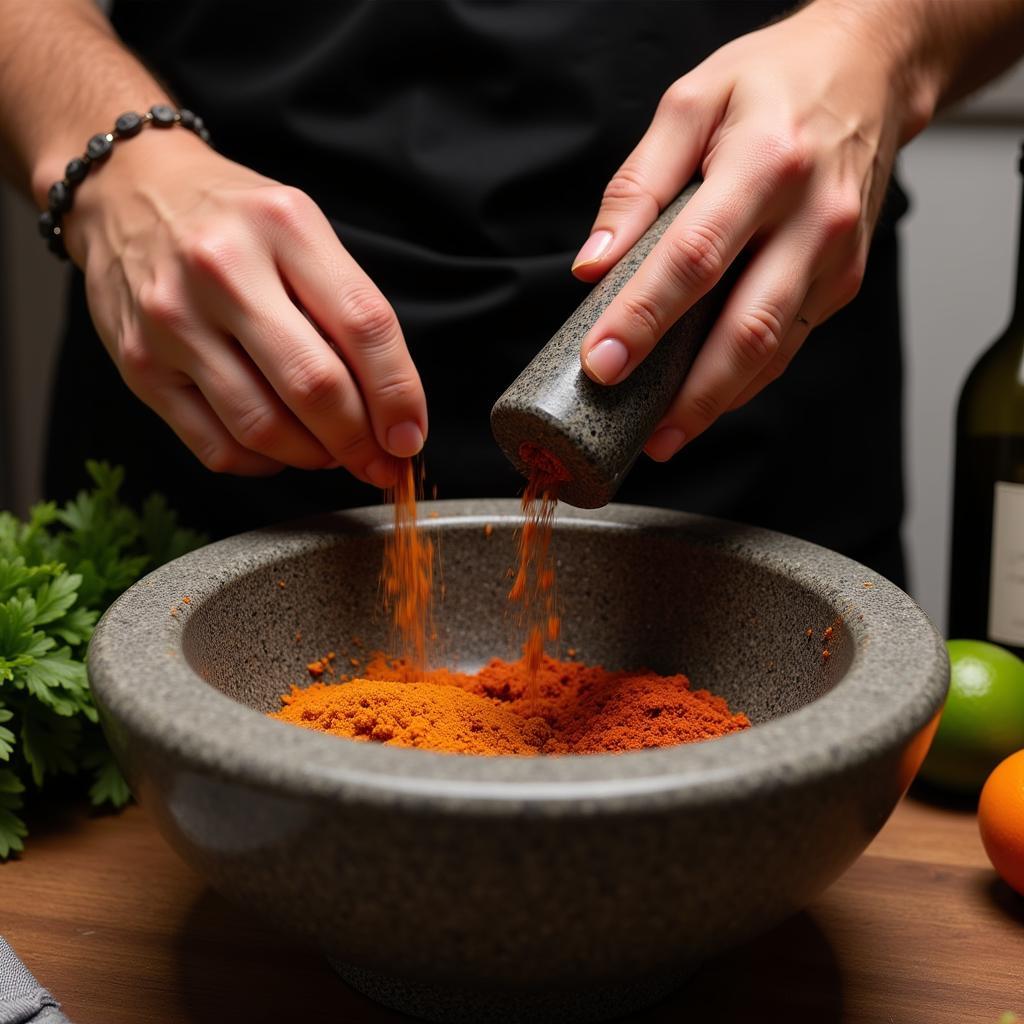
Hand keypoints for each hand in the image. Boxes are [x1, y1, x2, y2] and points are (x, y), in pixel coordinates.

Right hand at [61, 129, 425, 484]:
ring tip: (331, 452)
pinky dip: (262, 463)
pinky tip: (279, 449)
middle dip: (360, 441)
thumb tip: (392, 410)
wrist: (127, 191)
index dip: (398, 394)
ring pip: (263, 428)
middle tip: (379, 462)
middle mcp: (222, 269)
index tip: (409, 436)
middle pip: (313, 385)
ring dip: (313, 457)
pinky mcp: (140, 365)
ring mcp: (173, 320)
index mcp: (283, 226)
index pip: (364, 324)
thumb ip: (347, 309)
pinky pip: (215, 446)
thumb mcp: (302, 232)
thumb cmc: (234, 222)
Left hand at [572, 0, 930, 460]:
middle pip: (747, 328)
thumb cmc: (774, 84)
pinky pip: (788, 343)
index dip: (644, 319)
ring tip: (670, 434)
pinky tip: (708, 398)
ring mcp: (836, 257)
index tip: (603, 364)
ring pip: (774, 349)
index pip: (694, 259)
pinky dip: (745, 379)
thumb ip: (637, 187)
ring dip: (719, 402)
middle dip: (693, 394)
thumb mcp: (690, 104)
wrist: (869, 70)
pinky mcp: (843, 281)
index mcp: (766, 164)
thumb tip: (594, 267)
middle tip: (649, 436)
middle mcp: (813, 218)